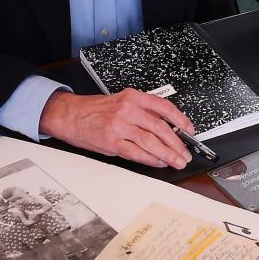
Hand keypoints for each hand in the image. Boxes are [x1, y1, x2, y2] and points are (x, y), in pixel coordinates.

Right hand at [39, 89, 194, 168]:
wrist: (69, 114)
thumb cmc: (95, 110)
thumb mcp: (122, 102)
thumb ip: (143, 112)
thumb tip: (167, 128)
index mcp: (133, 97)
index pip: (164, 107)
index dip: (180, 120)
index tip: (189, 130)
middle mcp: (128, 110)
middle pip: (160, 128)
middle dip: (177, 143)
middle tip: (186, 153)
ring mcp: (119, 126)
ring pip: (151, 142)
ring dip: (167, 154)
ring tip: (177, 161)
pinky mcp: (111, 141)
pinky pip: (136, 153)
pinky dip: (150, 159)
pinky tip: (159, 162)